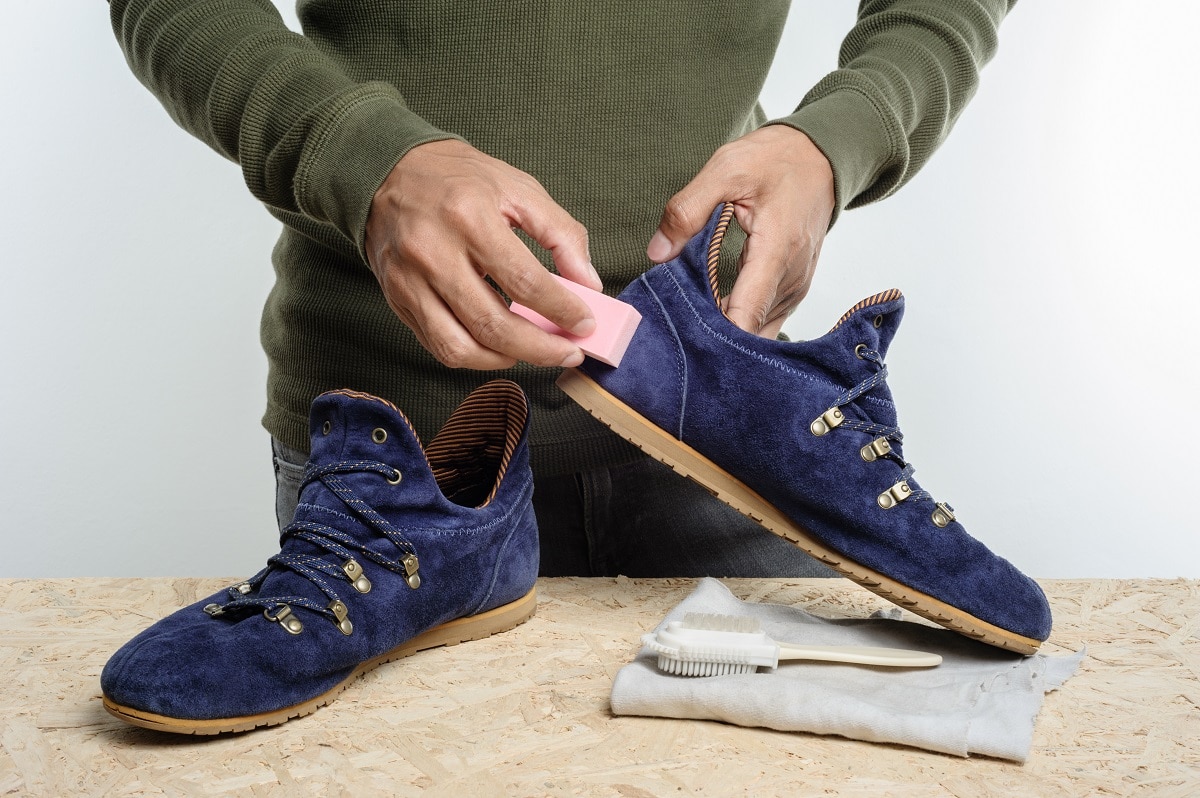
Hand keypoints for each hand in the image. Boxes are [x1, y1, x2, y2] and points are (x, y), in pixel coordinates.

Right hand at [365, 139, 601, 369]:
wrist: (388, 170)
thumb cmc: (459, 179)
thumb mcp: (519, 188)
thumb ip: (561, 234)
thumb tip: (589, 283)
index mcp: (469, 216)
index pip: (524, 282)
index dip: (562, 310)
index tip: (585, 323)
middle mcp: (433, 252)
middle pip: (492, 325)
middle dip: (540, 349)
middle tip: (569, 351)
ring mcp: (409, 280)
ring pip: (460, 347)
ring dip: (505, 359)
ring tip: (533, 351)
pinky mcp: (396, 299)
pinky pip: (437, 345)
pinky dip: (474, 355)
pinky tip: (499, 346)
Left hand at [646, 125, 834, 338]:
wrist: (820, 158)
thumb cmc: (776, 161)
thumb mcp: (726, 168)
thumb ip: (687, 209)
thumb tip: (658, 253)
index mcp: (776, 252)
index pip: (745, 317)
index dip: (712, 336)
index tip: (680, 334)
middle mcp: (790, 280)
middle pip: (748, 333)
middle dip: (711, 337)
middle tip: (672, 327)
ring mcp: (794, 289)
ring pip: (755, 332)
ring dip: (723, 331)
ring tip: (686, 321)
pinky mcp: (791, 291)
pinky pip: (764, 321)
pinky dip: (737, 323)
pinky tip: (710, 315)